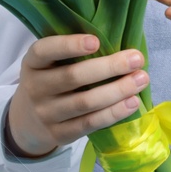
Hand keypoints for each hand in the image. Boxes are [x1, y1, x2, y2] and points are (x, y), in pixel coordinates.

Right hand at [6, 33, 147, 158]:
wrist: (28, 122)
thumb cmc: (51, 80)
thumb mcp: (50, 63)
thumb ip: (72, 52)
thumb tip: (119, 37)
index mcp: (33, 63)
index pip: (44, 51)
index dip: (69, 45)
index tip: (96, 41)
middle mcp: (35, 88)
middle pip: (72, 77)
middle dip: (109, 67)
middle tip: (137, 58)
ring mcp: (46, 113)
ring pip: (84, 102)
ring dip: (117, 90)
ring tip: (141, 79)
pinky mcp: (59, 134)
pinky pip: (89, 123)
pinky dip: (113, 113)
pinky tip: (132, 102)